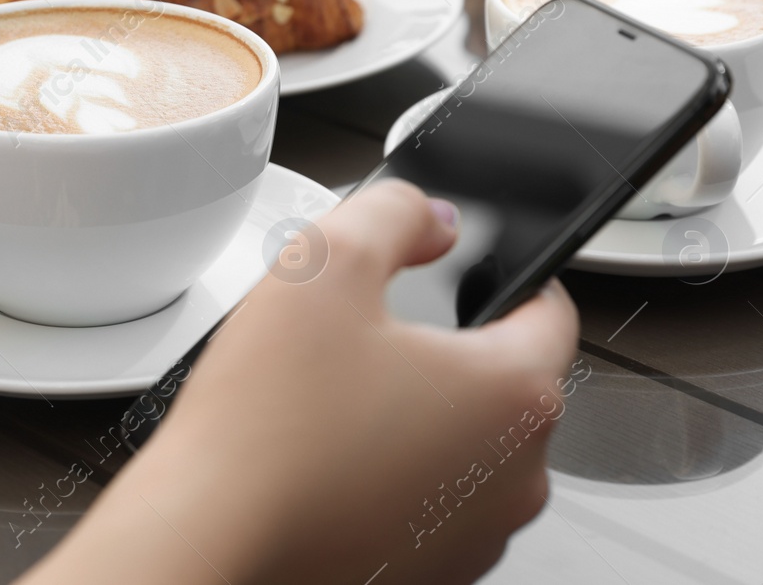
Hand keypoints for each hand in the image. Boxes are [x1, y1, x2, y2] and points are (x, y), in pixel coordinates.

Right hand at [25, 181, 579, 584]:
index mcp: (514, 394)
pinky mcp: (428, 570)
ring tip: (333, 400)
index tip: (456, 269)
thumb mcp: (325, 262)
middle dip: (443, 348)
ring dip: (417, 415)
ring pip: (463, 443)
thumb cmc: (268, 424)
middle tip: (363, 334)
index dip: (501, 272)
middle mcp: (516, 477)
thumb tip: (432, 219)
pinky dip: (391, 475)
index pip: (551, 307)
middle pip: (503, 379)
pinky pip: (428, 501)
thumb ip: (395, 213)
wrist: (211, 535)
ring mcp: (475, 536)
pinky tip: (325, 457)